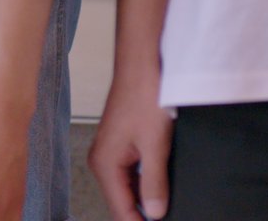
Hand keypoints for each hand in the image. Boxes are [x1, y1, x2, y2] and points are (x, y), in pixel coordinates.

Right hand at [85, 77, 171, 220]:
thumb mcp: (155, 144)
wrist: (144, 62)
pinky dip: (145, 180)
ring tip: (164, 205)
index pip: (121, 210)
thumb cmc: (144, 93)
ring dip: (145, 197)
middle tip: (164, 216)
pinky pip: (131, 172)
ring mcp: (111, 151)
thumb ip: (154, 182)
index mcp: (105, 164)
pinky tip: (162, 183)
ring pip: (128, 187)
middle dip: (142, 213)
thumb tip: (155, 212)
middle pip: (122, 201)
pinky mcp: (122, 143)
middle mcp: (103, 160)